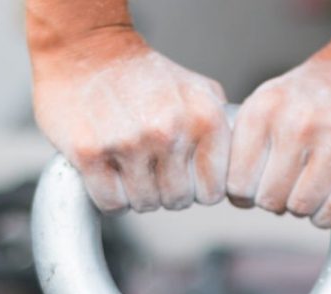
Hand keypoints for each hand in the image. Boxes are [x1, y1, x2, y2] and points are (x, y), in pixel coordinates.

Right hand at [31, 29, 229, 212]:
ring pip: (145, 204)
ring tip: (129, 163)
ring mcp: (129, 143)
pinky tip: (108, 170)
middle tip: (150, 165)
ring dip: (136, 193)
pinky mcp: (90, 153)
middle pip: (178, 201)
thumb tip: (242, 166)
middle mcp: (169, 131)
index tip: (182, 174)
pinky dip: (109, 195)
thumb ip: (221, 129)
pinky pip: (112, 203)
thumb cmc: (143, 77)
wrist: (87, 51)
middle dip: (165, 190)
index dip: (196, 187)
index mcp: (204, 118)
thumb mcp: (197, 91)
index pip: (213, 192)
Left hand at [227, 38, 330, 227]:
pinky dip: (329, 214)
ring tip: (312, 187)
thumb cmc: (318, 90)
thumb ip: (245, 141)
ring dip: (305, 208)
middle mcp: (298, 123)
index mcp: (264, 109)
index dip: (245, 194)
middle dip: (277, 201)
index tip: (258, 187)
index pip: (237, 183)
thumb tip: (233, 194)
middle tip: (290, 185)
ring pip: (302, 207)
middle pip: (269, 200)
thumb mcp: (270, 99)